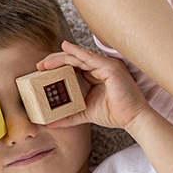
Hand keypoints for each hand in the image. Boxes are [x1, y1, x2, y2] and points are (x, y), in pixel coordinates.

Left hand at [36, 42, 150, 130]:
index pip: (74, 66)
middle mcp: (102, 67)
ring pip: (79, 57)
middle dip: (55, 61)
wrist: (133, 119)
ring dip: (60, 58)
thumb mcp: (85, 113)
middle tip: (39, 66)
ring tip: (45, 63)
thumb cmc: (115, 114)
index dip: (58, 67)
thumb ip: (69, 116)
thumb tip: (50, 123)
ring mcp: (107, 66)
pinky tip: (65, 49)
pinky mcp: (110, 67)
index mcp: (98, 75)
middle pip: (74, 59)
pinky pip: (89, 58)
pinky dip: (76, 52)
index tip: (42, 71)